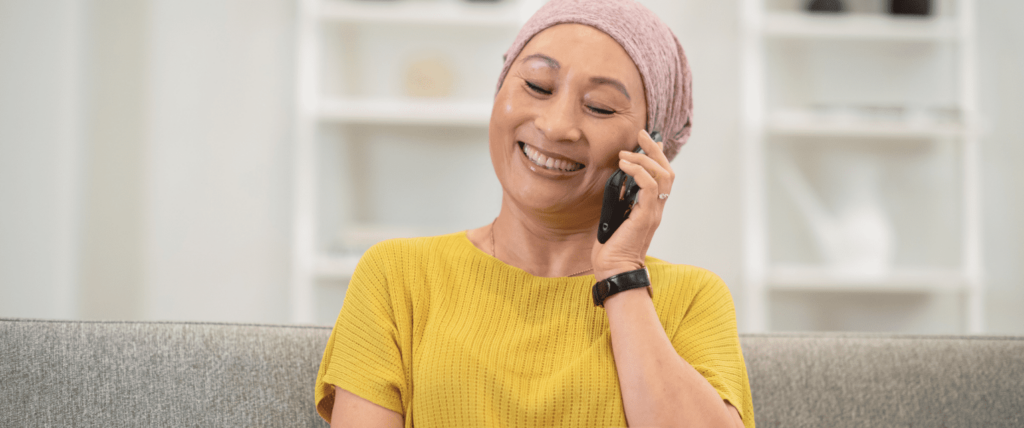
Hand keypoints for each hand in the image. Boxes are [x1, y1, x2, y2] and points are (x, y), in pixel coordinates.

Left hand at [591, 129, 675, 280]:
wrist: (614, 270)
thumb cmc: (612, 250)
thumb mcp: (615, 218)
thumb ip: (620, 201)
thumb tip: (617, 183)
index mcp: (650, 209)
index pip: (662, 177)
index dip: (657, 157)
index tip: (646, 141)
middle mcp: (656, 209)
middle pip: (667, 172)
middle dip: (654, 150)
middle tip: (641, 135)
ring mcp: (653, 212)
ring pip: (662, 176)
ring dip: (644, 159)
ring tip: (626, 153)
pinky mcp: (646, 216)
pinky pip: (649, 186)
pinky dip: (639, 171)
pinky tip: (625, 166)